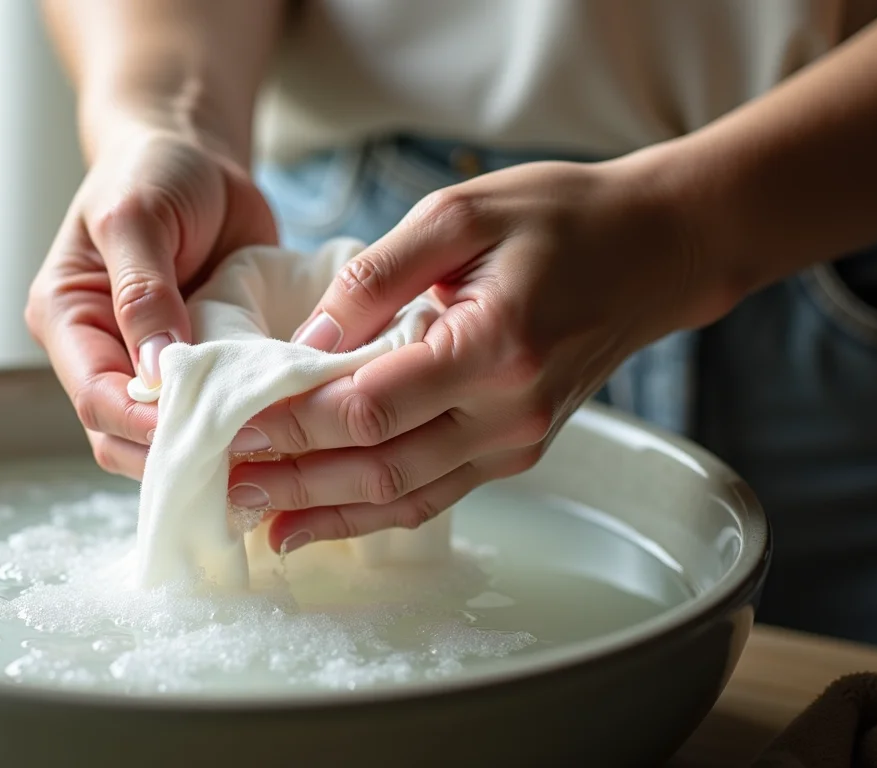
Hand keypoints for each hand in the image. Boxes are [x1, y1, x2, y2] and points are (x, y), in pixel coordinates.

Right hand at [27, 119, 275, 478]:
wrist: (198, 156)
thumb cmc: (154, 172)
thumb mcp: (138, 217)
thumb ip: (142, 291)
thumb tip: (156, 373)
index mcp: (67, 319)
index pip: (96, 397)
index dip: (145, 426)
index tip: (207, 430)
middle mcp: (101, 354)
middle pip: (123, 437)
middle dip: (180, 449)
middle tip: (251, 447)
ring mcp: (147, 367)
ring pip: (168, 439)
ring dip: (215, 446)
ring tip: (273, 443)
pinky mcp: (197, 368)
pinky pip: (213, 412)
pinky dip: (242, 424)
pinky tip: (282, 427)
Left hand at [229, 157, 733, 551]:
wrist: (655, 252)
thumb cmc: (559, 218)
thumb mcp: (460, 212)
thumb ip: (378, 275)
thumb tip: (306, 337)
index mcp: (491, 345)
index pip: (369, 407)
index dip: (292, 425)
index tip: (229, 425)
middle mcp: (508, 411)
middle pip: (379, 466)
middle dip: (293, 479)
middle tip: (221, 484)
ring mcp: (516, 441)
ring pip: (404, 496)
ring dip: (325, 512)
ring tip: (255, 518)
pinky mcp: (516, 452)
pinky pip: (434, 495)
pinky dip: (373, 513)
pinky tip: (322, 519)